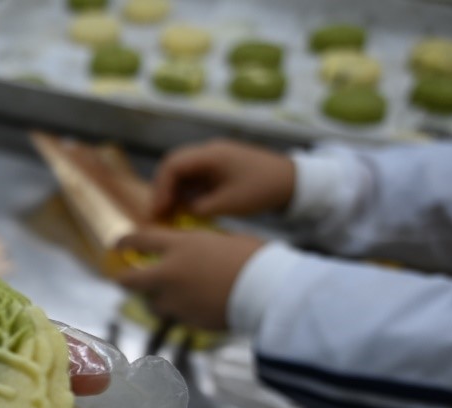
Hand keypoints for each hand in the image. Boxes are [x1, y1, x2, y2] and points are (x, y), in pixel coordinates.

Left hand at [115, 227, 264, 329]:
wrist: (267, 291)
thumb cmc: (253, 257)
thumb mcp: (221, 240)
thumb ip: (197, 246)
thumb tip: (188, 250)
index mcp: (180, 247)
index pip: (139, 240)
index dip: (125, 242)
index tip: (118, 244)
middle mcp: (169, 274)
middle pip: (130, 280)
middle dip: (123, 279)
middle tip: (124, 278)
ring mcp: (176, 301)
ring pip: (152, 303)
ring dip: (156, 298)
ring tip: (169, 295)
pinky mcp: (187, 321)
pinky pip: (176, 316)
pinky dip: (180, 311)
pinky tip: (195, 306)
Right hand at [150, 139, 295, 220]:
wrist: (292, 181)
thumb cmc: (262, 190)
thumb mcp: (229, 204)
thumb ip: (199, 208)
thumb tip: (182, 210)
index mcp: (211, 154)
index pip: (173, 165)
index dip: (161, 189)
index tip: (158, 210)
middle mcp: (210, 151)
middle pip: (174, 164)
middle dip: (163, 188)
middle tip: (158, 213)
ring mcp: (215, 157)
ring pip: (183, 170)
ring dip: (174, 190)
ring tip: (170, 213)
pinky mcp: (220, 166)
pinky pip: (196, 175)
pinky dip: (187, 190)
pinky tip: (186, 207)